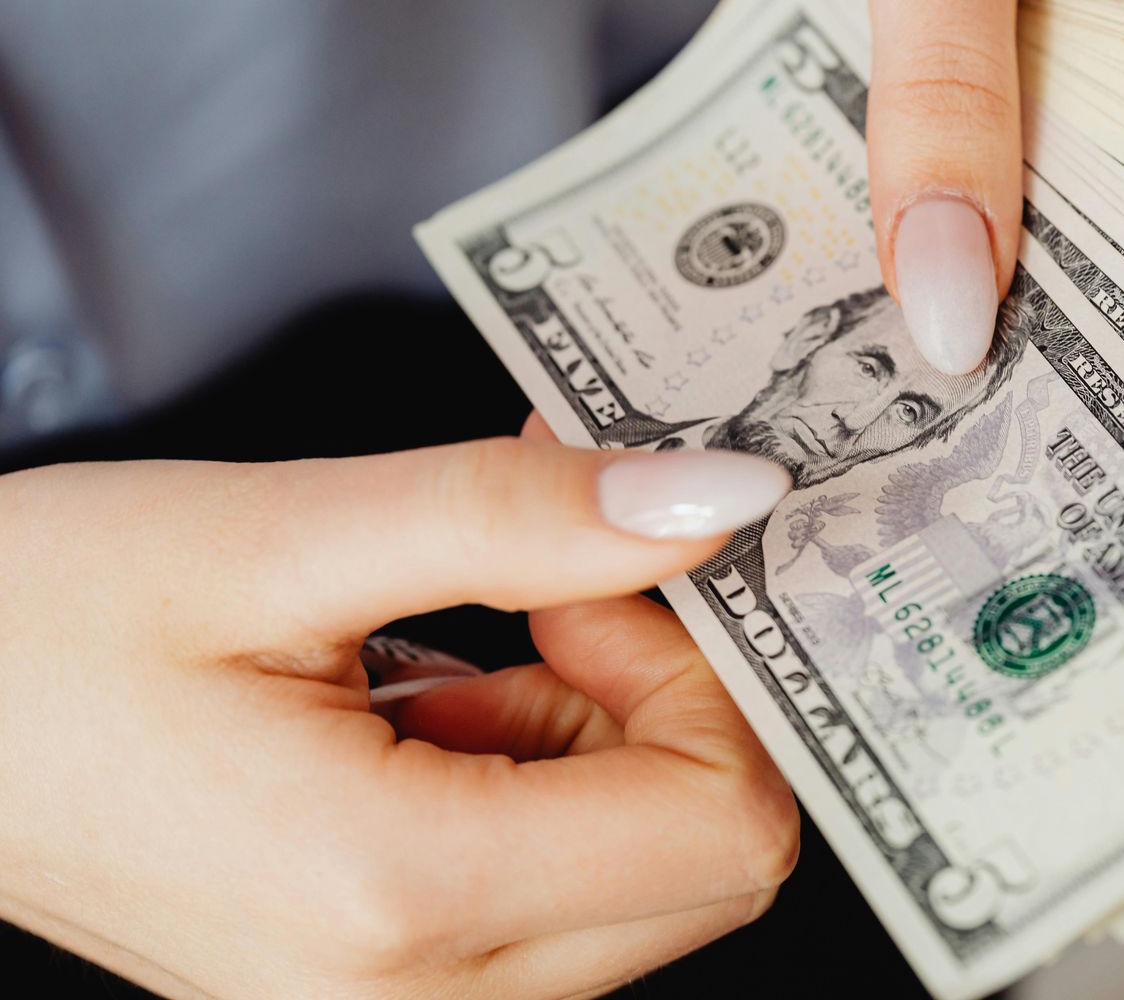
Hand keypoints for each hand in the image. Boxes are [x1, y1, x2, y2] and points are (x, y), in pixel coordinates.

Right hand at [0, 429, 795, 998]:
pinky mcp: (385, 989)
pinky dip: (539, 780)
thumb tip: (723, 500)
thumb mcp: (282, 535)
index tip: (598, 575)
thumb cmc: (39, 627)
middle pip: (705, 858)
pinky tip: (425, 706)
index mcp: (396, 897)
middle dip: (665, 700)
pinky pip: (559, 896)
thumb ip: (522, 521)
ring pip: (646, 878)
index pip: (726, 824)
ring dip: (597, 737)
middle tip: (549, 587)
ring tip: (449, 649)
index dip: (708, 675)